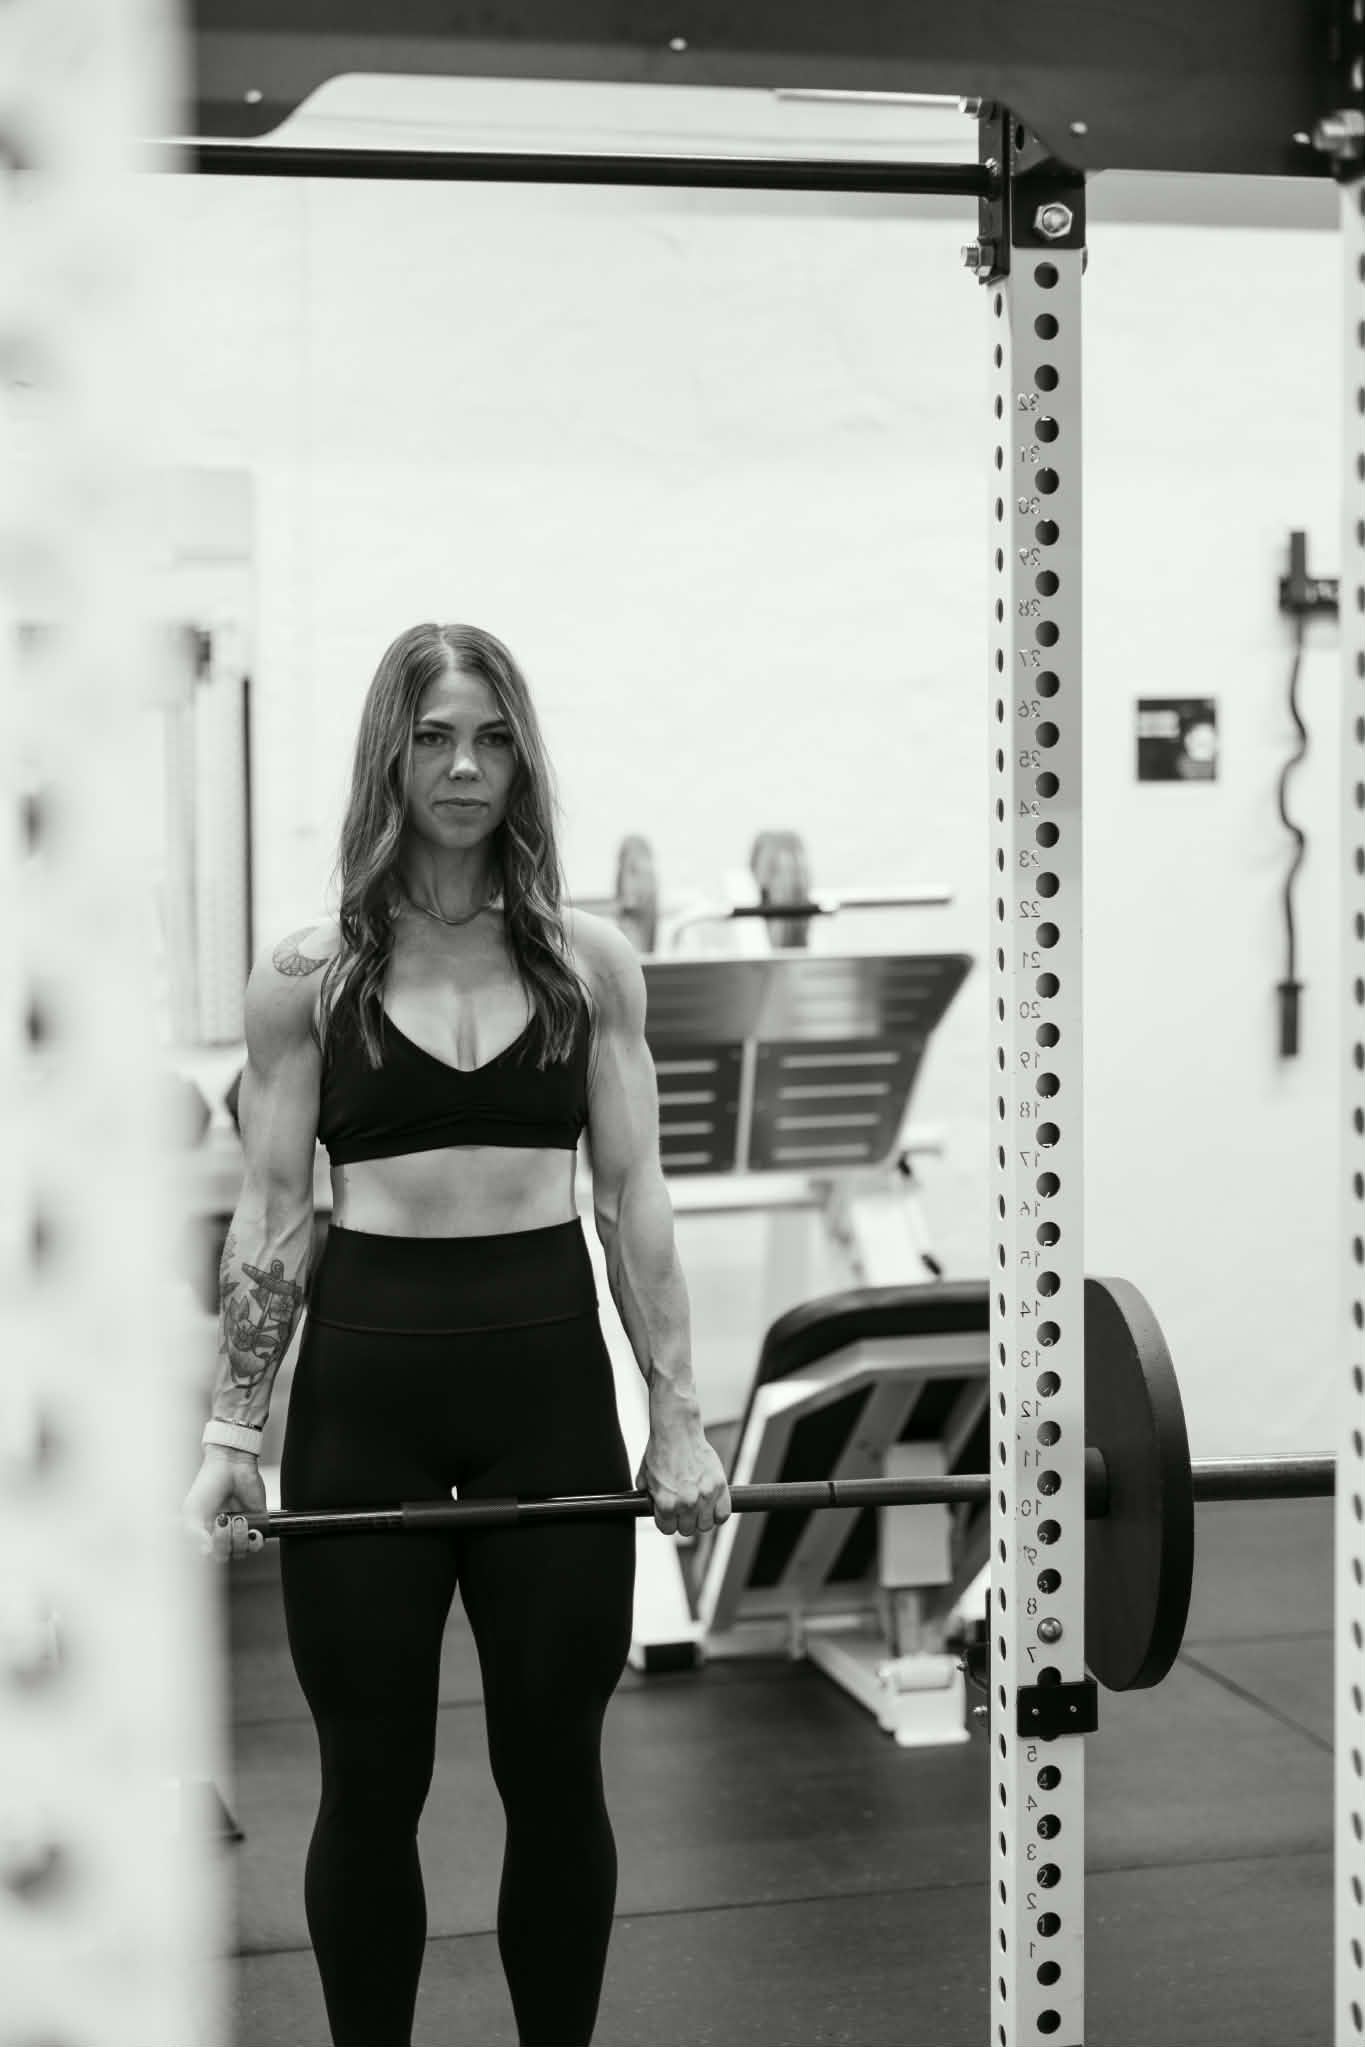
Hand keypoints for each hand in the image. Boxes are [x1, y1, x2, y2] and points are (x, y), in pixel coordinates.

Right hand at [182, 1450, 267, 1563]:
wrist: (230, 1465)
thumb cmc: (208, 1485)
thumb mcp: (192, 1511)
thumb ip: (195, 1534)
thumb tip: (207, 1551)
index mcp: (205, 1533)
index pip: (208, 1555)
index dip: (209, 1551)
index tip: (208, 1538)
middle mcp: (223, 1533)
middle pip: (225, 1555)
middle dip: (223, 1542)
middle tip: (222, 1521)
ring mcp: (240, 1529)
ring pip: (241, 1551)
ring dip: (239, 1537)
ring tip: (238, 1519)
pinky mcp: (258, 1522)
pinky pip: (258, 1542)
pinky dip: (255, 1539)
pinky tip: (251, 1528)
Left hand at [635, 1409, 731, 1538]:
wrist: (677, 1431)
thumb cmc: (660, 1452)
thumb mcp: (645, 1479)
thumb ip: (649, 1499)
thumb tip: (651, 1510)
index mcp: (666, 1503)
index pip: (668, 1529)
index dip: (668, 1522)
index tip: (671, 1515)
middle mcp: (686, 1502)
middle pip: (688, 1530)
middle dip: (684, 1521)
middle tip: (684, 1508)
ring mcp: (705, 1494)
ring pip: (706, 1525)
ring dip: (701, 1518)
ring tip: (697, 1506)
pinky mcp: (719, 1485)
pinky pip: (723, 1514)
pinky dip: (718, 1513)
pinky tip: (711, 1506)